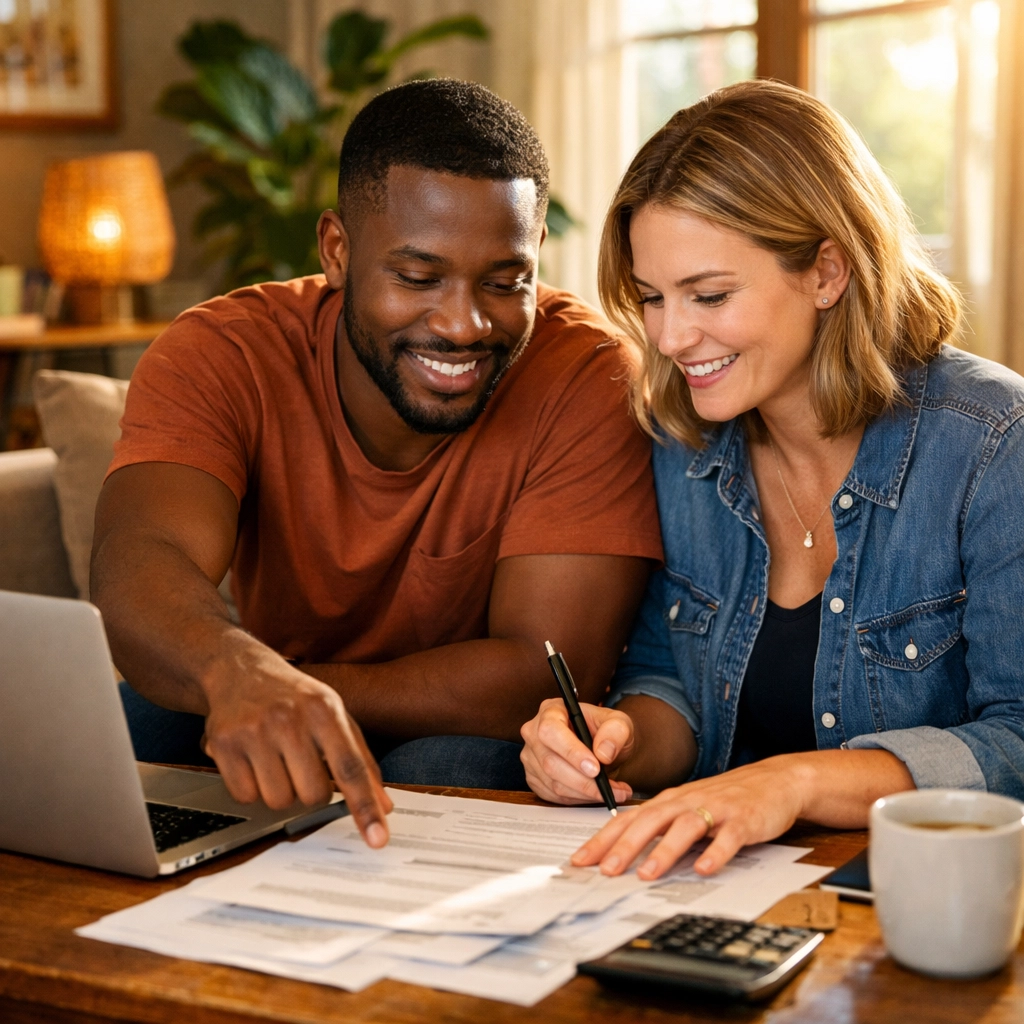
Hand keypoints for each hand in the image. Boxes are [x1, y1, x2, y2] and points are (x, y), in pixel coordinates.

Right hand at [202, 654, 392, 847]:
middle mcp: (290, 718)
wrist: (242, 669)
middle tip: (302, 765)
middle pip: (313, 794)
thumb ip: (362, 761)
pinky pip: (245, 797)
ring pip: (278, 801)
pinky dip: (251, 788)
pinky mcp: (223, 743)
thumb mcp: (336, 715)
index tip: (378, 839)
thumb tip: (384, 805)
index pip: (351, 768)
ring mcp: (254, 730)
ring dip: (281, 791)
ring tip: (276, 760)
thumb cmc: (296, 698)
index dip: (365, 806)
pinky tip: (253, 760)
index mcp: (325, 710)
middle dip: (311, 791)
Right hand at [520, 697, 634, 804]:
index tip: (595, 768)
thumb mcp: (619, 723)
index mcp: (551, 711)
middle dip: (583, 780)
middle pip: (550, 762)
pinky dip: (579, 799)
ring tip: (613, 792)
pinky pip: (554, 796)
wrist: (602, 747)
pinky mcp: (535, 778)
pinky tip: (596, 794)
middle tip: (610, 788)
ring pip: (553, 783)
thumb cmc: (606, 731)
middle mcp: (534, 733)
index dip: (571, 751)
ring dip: (585, 793)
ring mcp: (531, 757)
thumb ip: (615, 732)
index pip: (551, 731)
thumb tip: (603, 753)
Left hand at [571, 755, 813, 878]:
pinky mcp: (744, 820)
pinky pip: (728, 838)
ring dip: (665, 851)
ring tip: (647, 873)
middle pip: (651, 821)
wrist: (774, 781)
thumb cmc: (725, 799)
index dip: (603, 839)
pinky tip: (705, 869)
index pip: (629, 819)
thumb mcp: (688, 809)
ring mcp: (716, 809)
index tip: (580, 860)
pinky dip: (716, 853)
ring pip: (685, 828)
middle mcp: (688, 801)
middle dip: (625, 846)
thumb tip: (625, 853)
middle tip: (605, 870)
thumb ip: (661, 828)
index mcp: (670, 801)